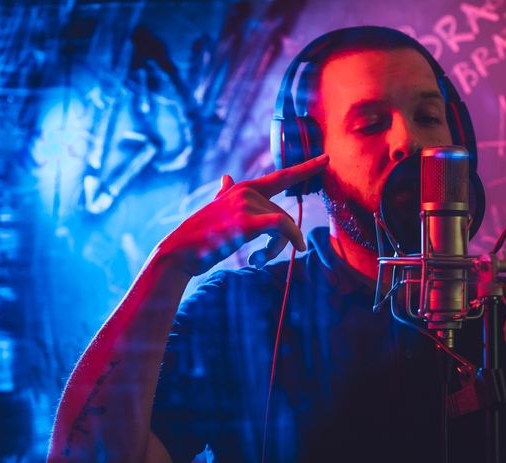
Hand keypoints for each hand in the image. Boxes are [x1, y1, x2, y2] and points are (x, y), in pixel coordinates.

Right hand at [156, 154, 327, 275]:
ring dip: (276, 249)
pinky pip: (283, 227)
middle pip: (285, 216)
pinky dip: (291, 239)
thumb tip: (227, 177)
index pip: (281, 176)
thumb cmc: (200, 236)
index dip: (305, 168)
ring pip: (284, 226)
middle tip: (264, 258)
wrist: (179, 253)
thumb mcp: (216, 209)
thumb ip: (226, 193)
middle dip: (282, 240)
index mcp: (243, 188)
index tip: (326, 159)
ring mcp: (245, 205)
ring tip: (258, 260)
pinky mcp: (246, 222)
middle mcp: (246, 191)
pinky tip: (291, 251)